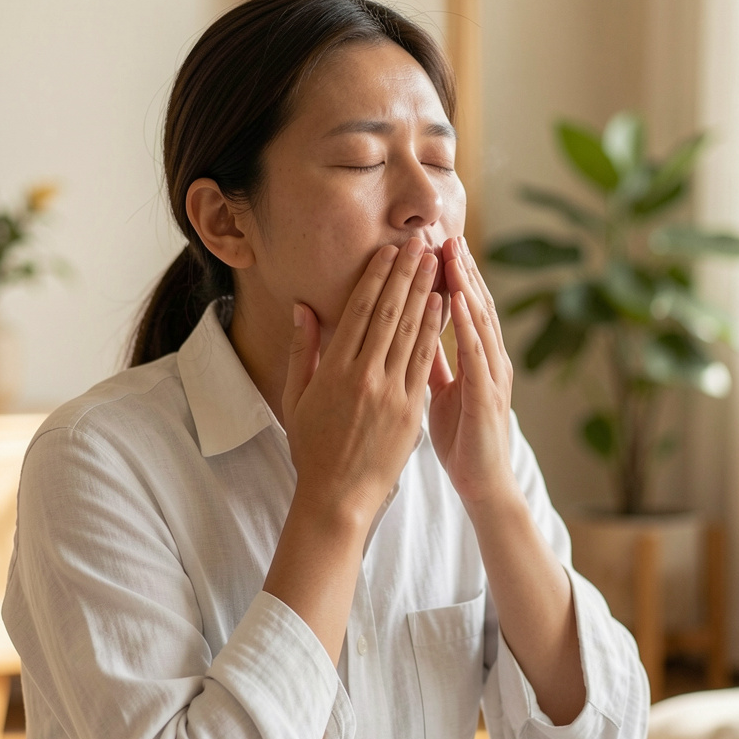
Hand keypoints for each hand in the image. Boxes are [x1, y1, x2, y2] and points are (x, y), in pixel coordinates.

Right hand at [282, 237, 443, 528]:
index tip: (388, 251)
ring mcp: (391, 393)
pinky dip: (435, 331)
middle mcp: (364, 376)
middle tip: (419, 243)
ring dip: (425, 293)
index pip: (359, 312)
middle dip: (405, 275)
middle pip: (389, 313)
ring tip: (435, 264)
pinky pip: (425, 362)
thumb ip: (302, 350)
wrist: (338, 496)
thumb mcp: (296, 398)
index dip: (376, 277)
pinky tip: (442, 306)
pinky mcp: (411, 410)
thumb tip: (303, 308)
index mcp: (334, 371)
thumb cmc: (312, 447)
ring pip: (412, 333)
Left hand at [428, 236, 517, 507]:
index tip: (428, 246)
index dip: (447, 276)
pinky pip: (477, 354)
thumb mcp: (441, 392)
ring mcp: (491, 376)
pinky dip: (468, 324)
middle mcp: (488, 360)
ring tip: (452, 253)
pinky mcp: (488, 396)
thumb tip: (415, 331)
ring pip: (480, 321)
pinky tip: (459, 299)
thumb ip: (434, 360)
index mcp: (474, 358)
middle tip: (442, 233)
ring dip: (467, 285)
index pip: (461, 307)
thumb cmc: (462, 439)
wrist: (482, 485)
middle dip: (459, 269)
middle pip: (474, 304)